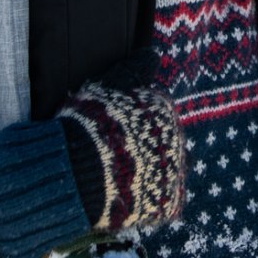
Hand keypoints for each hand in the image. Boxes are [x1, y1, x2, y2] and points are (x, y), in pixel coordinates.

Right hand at [56, 72, 186, 231]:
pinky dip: (147, 202)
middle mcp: (177, 140)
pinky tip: (127, 200)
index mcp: (165, 111)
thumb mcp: (108, 87)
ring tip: (116, 182)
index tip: (111, 135)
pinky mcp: (169, 203)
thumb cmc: (90, 125)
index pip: (152, 118)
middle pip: (159, 145)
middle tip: (111, 160)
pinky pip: (163, 202)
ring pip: (162, 173)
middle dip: (140, 152)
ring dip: (144, 177)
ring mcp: (175, 174)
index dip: (128, 128)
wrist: (80, 170)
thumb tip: (153, 53)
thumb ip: (134, 69)